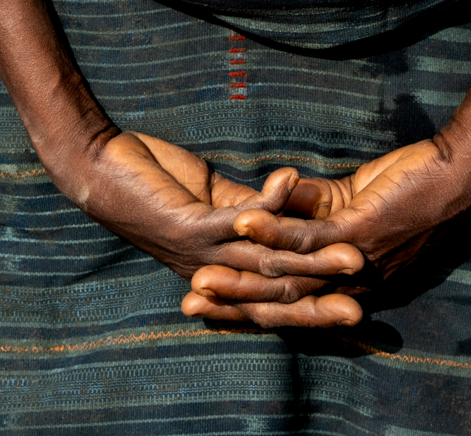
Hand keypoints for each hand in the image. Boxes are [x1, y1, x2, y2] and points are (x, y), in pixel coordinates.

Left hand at [64, 130, 365, 326]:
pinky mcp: (187, 225)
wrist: (102, 170)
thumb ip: (247, 208)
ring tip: (350, 246)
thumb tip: (287, 207)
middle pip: (280, 287)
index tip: (362, 299)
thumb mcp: (211, 198)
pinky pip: (234, 218)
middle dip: (326, 289)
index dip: (320, 298)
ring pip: (265, 261)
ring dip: (310, 253)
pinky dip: (266, 200)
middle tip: (368, 287)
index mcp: (224, 266)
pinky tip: (290, 179)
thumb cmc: (155, 181)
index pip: (280, 289)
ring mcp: (202, 253)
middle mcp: (216, 270)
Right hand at [183, 137, 470, 325]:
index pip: (286, 299)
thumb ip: (313, 206)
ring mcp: (353, 260)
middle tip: (190, 303)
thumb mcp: (349, 197)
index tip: (203, 304)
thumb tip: (276, 201)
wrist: (455, 172)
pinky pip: (309, 235)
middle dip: (232, 302)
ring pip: (287, 272)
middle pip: (280, 297)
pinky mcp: (360, 232)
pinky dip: (272, 229)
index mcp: (345, 278)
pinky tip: (242, 221)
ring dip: (242, 274)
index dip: (244, 304)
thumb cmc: (408, 182)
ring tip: (201, 275)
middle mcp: (348, 281)